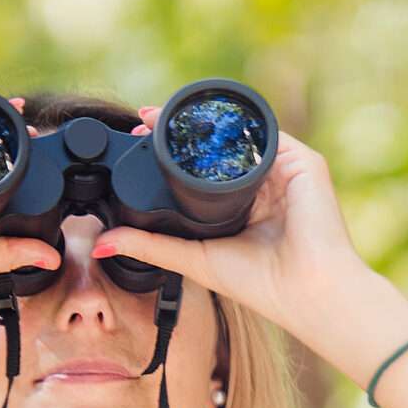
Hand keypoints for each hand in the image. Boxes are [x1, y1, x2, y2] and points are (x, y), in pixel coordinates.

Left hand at [88, 109, 371, 353]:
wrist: (307, 292)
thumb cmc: (261, 284)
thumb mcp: (193, 260)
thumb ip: (149, 246)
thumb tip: (100, 244)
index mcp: (243, 205)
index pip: (204, 168)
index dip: (172, 152)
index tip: (138, 136)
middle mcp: (265, 183)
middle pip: (219, 145)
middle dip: (183, 130)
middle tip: (143, 120)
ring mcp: (286, 170)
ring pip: (239, 133)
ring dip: (205, 121)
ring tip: (165, 115)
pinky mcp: (305, 162)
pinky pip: (267, 132)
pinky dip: (239, 123)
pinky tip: (210, 120)